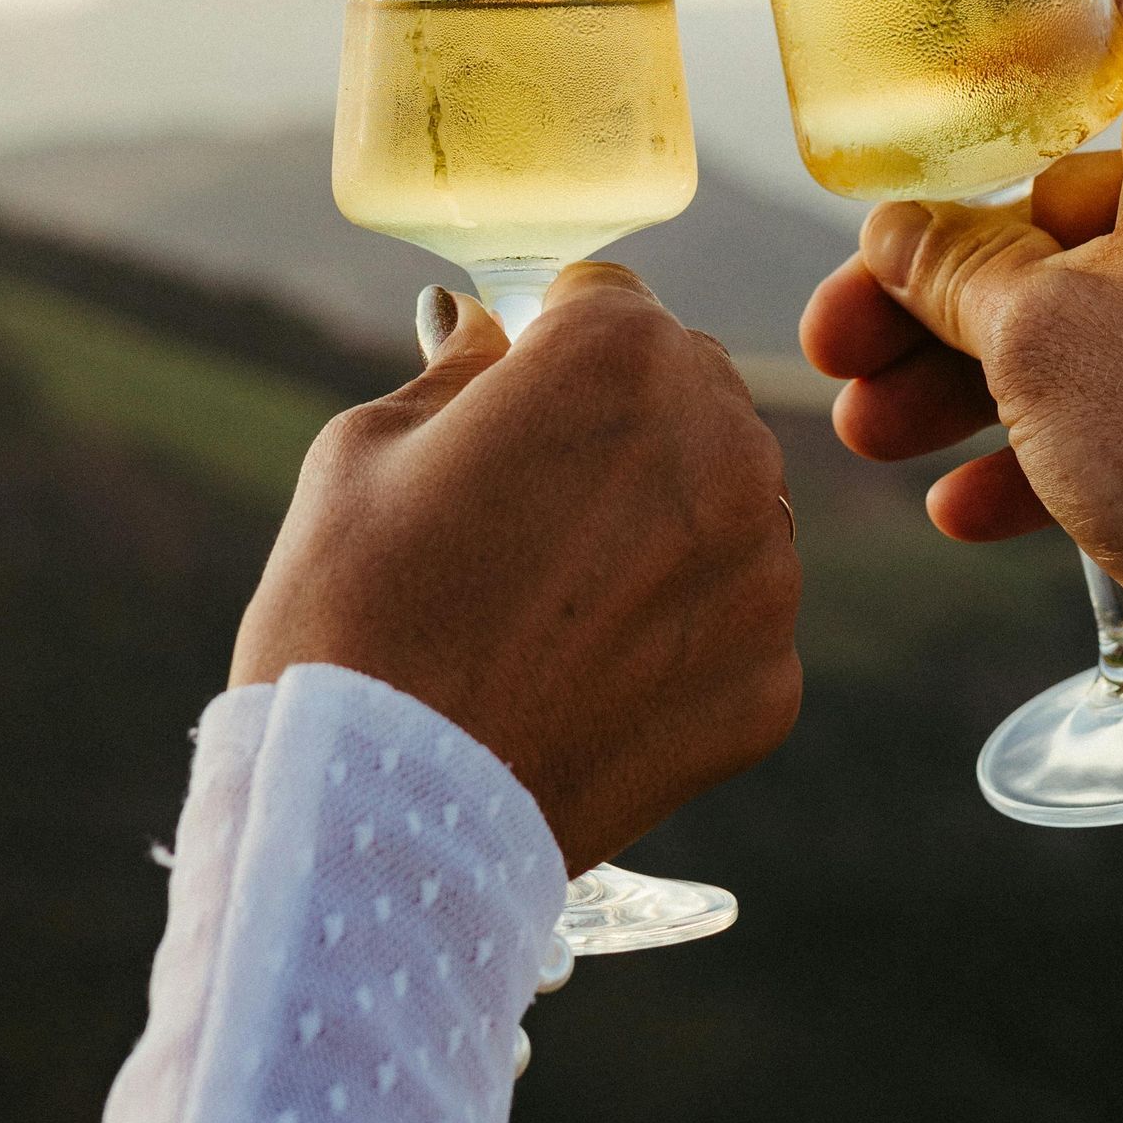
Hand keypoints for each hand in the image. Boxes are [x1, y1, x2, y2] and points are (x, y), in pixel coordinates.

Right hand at [232, 266, 801, 876]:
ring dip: (662, 527)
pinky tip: (587, 676)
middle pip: (686, 394)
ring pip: (724, 507)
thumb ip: (455, 370)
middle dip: (620, 427)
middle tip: (524, 510)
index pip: (608, 305)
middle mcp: (722, 446)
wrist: (380, 817)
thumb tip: (480, 325)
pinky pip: (733, 622)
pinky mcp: (771, 681)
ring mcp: (762, 572)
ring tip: (553, 601)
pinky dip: (677, 637)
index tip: (507, 403)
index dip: (546, 347)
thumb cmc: (351, 614)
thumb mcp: (367, 449)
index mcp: (619, 359)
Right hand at [801, 0, 1122, 863]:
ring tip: (870, 436)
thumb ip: (951, 271)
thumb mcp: (1038, 336)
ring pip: (1095, 309)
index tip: (939, 98)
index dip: (1027, 43)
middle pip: (1067, 200)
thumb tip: (896, 235)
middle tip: (837, 343)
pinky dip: (1058, 438)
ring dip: (973, 372)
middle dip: (939, 280)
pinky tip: (966, 511)